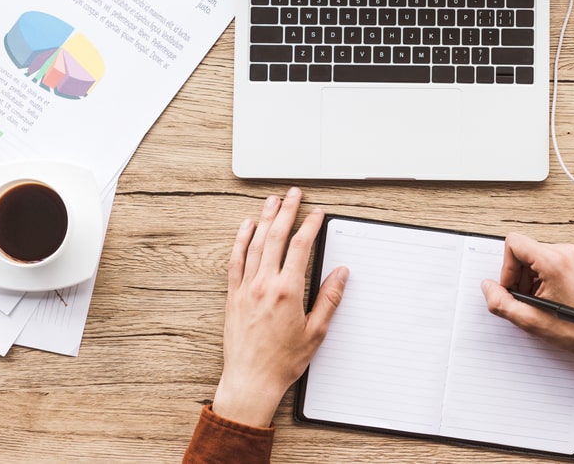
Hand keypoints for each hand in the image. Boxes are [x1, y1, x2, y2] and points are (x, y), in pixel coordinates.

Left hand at [211, 187, 348, 426]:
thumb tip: (341, 273)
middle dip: (287, 211)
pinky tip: (246, 227)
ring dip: (265, 219)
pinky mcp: (233, 295)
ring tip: (272, 201)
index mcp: (287, 291)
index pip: (300, 247)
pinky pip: (235, 260)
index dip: (309, 225)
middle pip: (276, 237)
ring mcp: (246, 288)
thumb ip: (329, 298)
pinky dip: (241, 240)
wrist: (251, 380)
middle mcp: (264, 284)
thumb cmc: (283, 361)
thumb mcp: (316, 332)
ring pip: (255, 243)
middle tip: (294, 194)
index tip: (316, 214)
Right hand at [480, 232, 573, 378]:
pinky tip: (549, 298)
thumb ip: (501, 302)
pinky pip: (550, 260)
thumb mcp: (530, 320)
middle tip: (526, 299)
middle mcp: (567, 252)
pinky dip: (543, 277)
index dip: (506, 267)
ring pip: (536, 255)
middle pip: (525, 250)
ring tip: (539, 301)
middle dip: (519, 275)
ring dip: (530, 278)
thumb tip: (488, 287)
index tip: (512, 287)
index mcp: (554, 261)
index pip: (514, 243)